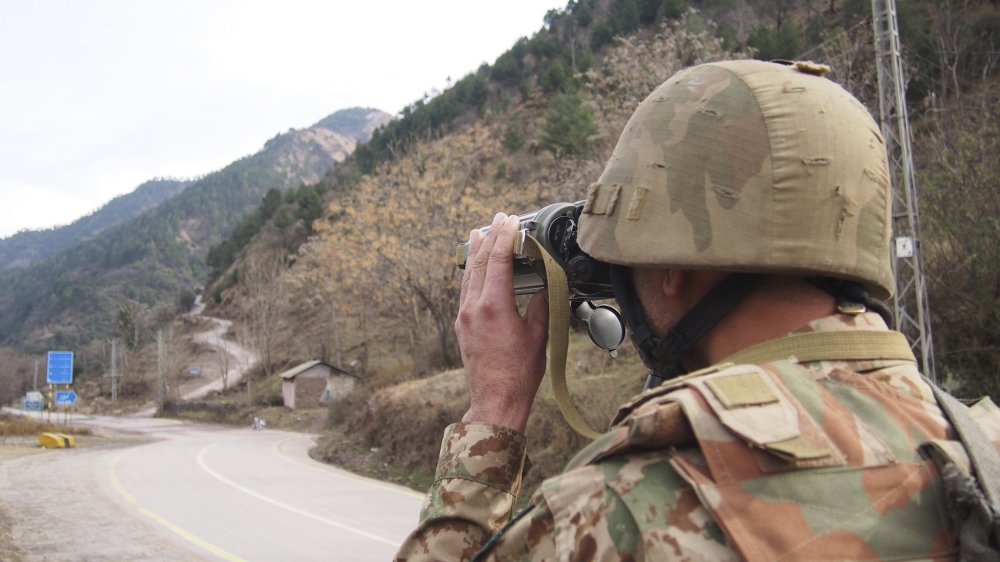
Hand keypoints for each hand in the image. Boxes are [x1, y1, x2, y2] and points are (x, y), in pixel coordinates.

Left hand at [455, 213, 548, 432]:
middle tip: (498, 218)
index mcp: (494, 306)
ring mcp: (464, 316)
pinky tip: (475, 266)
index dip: (506, 237)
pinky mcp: (462, 325)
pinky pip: (465, 290)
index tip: (512, 220)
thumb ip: (541, 305)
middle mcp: (473, 307)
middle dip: (490, 236)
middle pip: (480, 262)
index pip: (498, 260)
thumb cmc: (519, 373)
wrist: (496, 400)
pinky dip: (471, 272)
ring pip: (468, 274)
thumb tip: (548, 285)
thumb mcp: (538, 334)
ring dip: (476, 251)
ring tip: (479, 232)